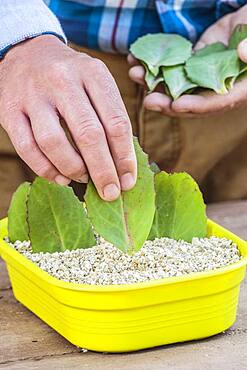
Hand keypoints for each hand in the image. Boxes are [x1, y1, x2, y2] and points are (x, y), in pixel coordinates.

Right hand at [0, 35, 135, 200]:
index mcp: (92, 73)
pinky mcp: (10, 109)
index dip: (125, 157)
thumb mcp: (96, 82)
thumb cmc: (71, 76)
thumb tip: (121, 166)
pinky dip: (46, 170)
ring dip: (74, 170)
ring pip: (54, 143)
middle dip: (103, 171)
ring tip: (84, 179)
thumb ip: (109, 117)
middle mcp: (63, 80)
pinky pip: (28, 148)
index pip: (116, 122)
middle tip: (111, 192)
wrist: (27, 52)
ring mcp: (33, 95)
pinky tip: (61, 178)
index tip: (128, 181)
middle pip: (88, 135)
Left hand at [128, 5, 246, 117]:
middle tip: (148, 101)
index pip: (213, 103)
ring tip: (134, 74)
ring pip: (173, 83)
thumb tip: (242, 52)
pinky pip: (170, 65)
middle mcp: (213, 88)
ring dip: (152, 81)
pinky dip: (154, 63)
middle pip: (187, 101)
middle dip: (166, 103)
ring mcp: (199, 75)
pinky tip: (136, 58)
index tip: (176, 105)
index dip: (194, 105)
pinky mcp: (190, 62)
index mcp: (233, 91)